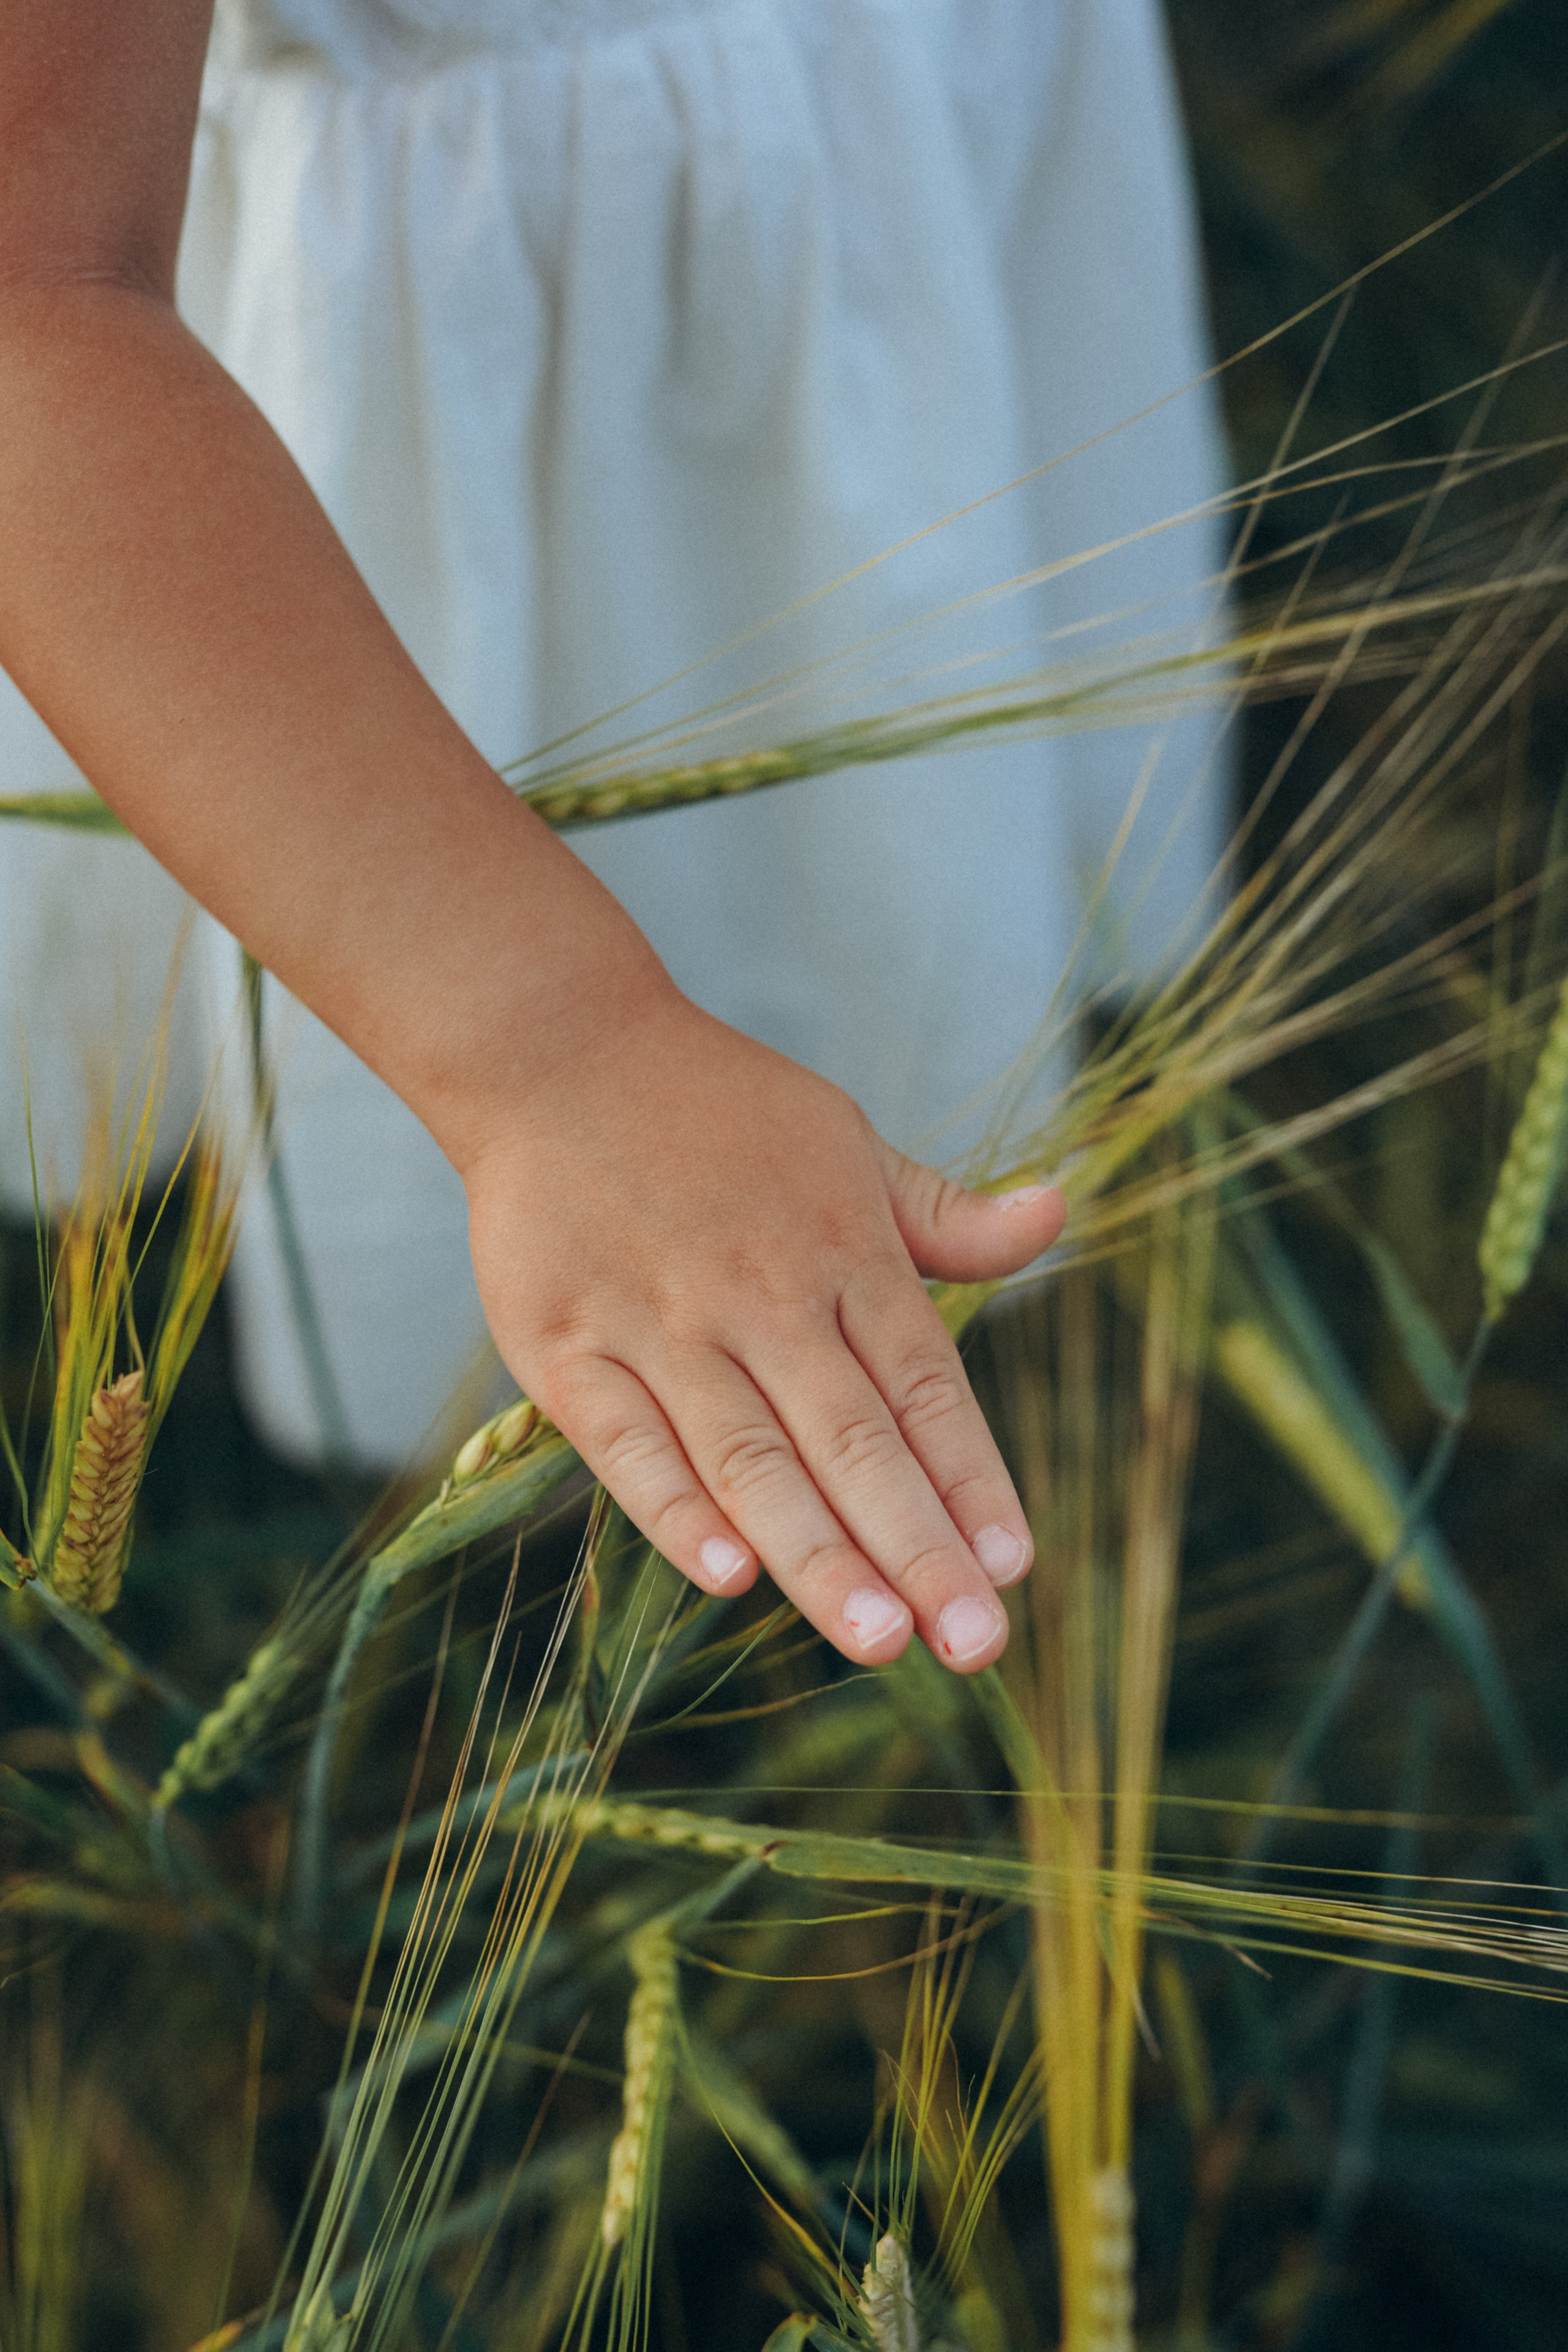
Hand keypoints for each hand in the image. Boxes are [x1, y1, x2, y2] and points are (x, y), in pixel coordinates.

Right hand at [462, 984, 1064, 1672]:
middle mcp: (762, 1295)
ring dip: (817, 1553)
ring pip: (751, 1457)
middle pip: (853, 1439)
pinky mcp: (566, 1346)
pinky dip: (676, 1509)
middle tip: (973, 1641)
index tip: (1014, 1565)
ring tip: (879, 1637)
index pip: (925, 1386)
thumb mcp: (848, 1145)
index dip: (972, 1477)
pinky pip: (626, 1443)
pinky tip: (729, 1574)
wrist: (555, 1049)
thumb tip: (1057, 1214)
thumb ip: (945, 1218)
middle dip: (918, 1547)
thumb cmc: (718, 1113)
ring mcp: (659, 1323)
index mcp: (843, 1250)